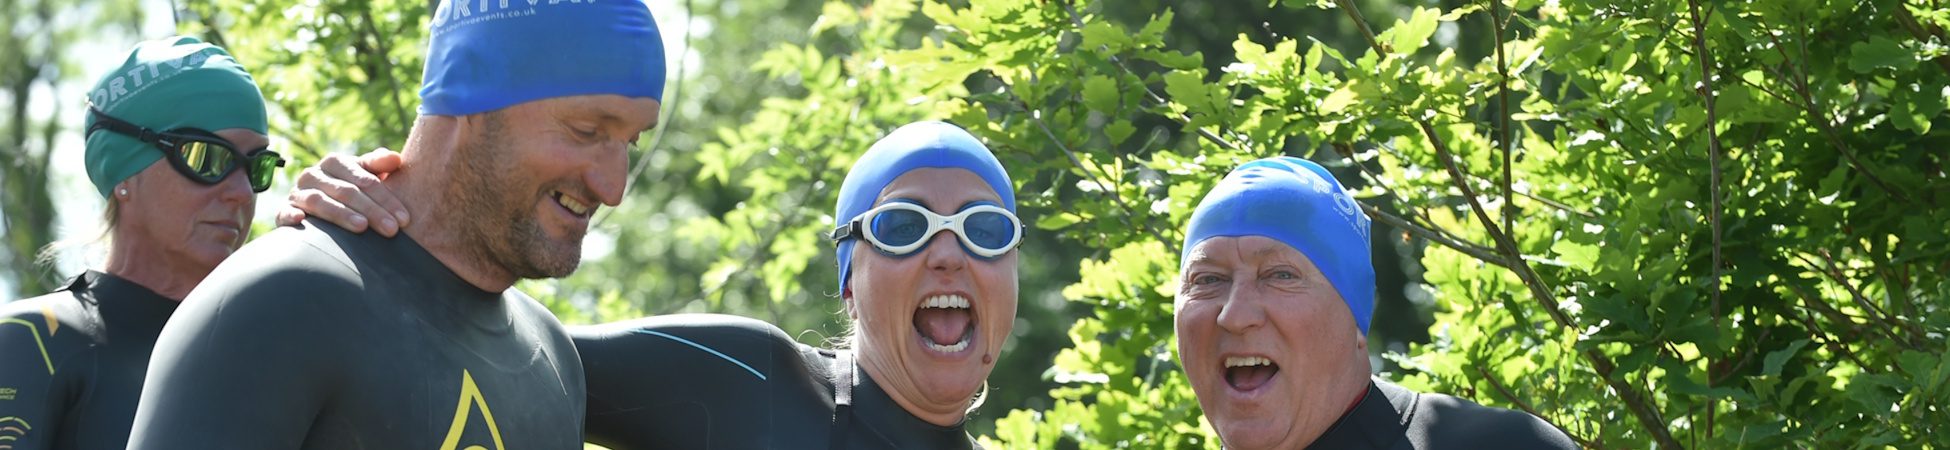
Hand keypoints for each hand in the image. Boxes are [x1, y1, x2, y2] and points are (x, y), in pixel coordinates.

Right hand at [276, 148, 411, 236]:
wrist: (322, 205)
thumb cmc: (354, 189)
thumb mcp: (368, 175)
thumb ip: (380, 164)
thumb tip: (395, 158)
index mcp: (336, 162)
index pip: (365, 180)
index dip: (387, 199)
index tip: (405, 218)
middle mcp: (314, 174)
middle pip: (346, 192)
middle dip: (372, 211)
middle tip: (391, 229)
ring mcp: (298, 192)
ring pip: (319, 202)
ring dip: (341, 214)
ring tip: (362, 228)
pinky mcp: (284, 210)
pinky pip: (285, 212)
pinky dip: (291, 215)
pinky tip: (300, 220)